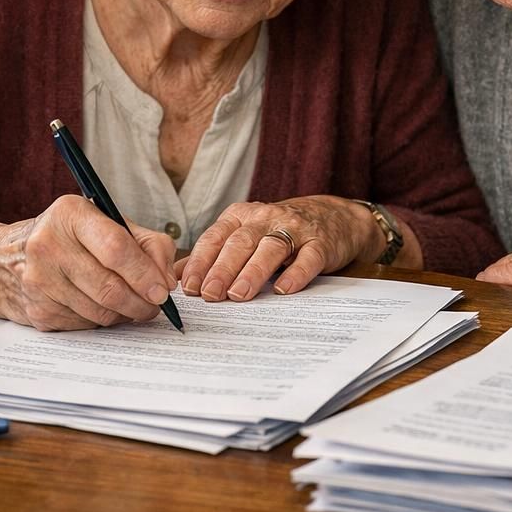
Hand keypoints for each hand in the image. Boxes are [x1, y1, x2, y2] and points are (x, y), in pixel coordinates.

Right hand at [0, 195, 176, 329]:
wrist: (6, 259)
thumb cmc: (70, 238)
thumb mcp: (108, 224)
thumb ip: (148, 244)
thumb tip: (166, 280)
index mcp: (70, 214)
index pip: (116, 248)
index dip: (145, 274)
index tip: (162, 290)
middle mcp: (47, 244)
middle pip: (109, 286)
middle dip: (141, 302)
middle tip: (155, 306)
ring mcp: (38, 280)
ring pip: (99, 312)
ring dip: (124, 315)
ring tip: (132, 306)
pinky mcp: (37, 310)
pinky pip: (84, 325)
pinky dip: (102, 321)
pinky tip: (101, 307)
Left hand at [179, 196, 378, 301]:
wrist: (334, 216)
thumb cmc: (280, 230)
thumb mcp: (245, 233)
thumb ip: (214, 252)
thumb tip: (178, 275)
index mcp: (242, 216)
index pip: (216, 237)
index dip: (201, 262)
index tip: (189, 287)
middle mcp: (266, 218)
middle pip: (240, 242)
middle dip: (222, 269)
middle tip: (209, 295)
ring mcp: (295, 229)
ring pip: (270, 248)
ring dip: (252, 272)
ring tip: (238, 294)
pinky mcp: (320, 243)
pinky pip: (307, 258)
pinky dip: (295, 273)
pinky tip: (282, 290)